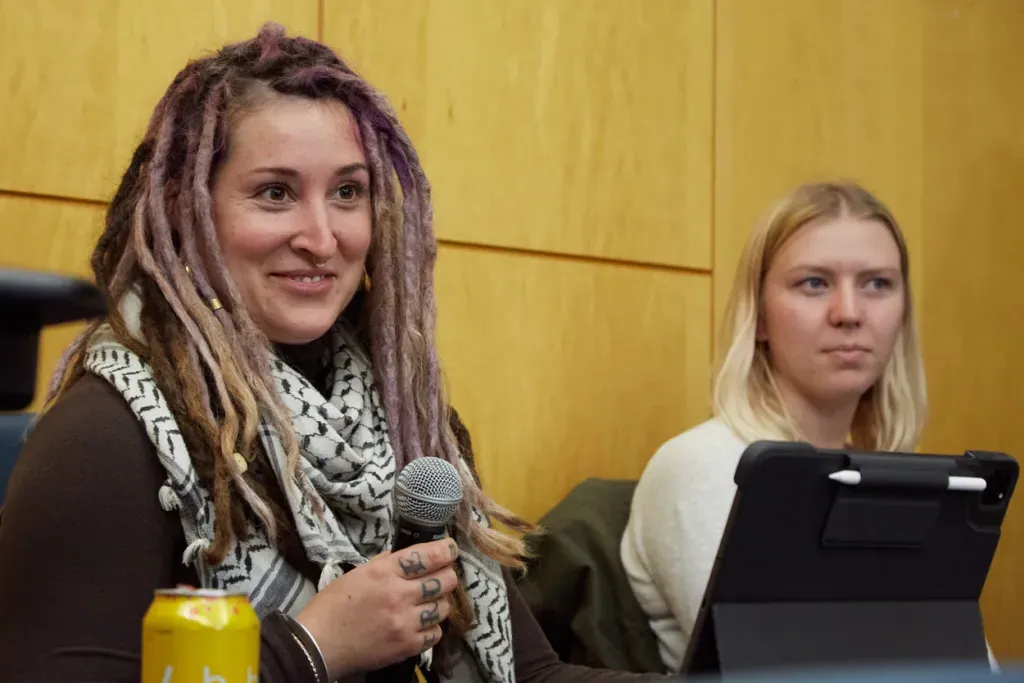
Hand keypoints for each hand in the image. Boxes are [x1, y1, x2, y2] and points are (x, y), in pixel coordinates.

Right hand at [296, 539, 459, 680]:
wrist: (318, 645)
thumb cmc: (332, 606)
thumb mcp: (356, 574)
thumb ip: (383, 563)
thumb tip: (405, 556)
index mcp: (384, 572)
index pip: (427, 555)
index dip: (446, 550)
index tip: (451, 549)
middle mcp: (398, 595)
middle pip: (443, 581)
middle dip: (447, 576)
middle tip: (444, 577)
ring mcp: (405, 622)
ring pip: (443, 607)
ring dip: (440, 603)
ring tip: (430, 602)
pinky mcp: (406, 646)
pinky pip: (435, 634)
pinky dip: (433, 628)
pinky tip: (422, 624)